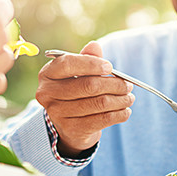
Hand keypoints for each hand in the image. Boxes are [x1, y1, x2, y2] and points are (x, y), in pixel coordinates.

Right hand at [36, 41, 133, 156]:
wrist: (70, 124)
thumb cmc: (75, 91)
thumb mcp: (78, 72)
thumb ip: (86, 58)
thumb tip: (94, 46)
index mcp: (47, 74)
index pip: (68, 64)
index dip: (91, 64)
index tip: (110, 67)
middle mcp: (47, 93)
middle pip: (87, 85)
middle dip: (114, 84)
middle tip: (128, 85)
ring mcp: (57, 113)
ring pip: (98, 103)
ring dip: (120, 100)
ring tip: (129, 97)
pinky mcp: (70, 129)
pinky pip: (101, 120)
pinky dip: (118, 114)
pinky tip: (125, 111)